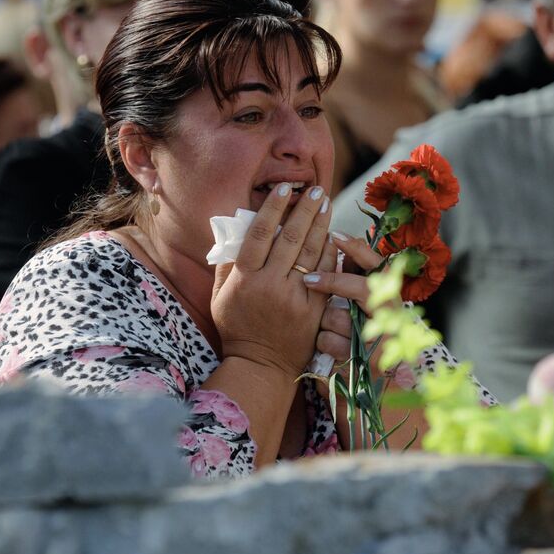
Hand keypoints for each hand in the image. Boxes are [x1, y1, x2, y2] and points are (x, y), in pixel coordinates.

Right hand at [211, 184, 336, 378]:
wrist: (260, 365)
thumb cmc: (237, 327)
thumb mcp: (220, 296)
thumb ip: (226, 264)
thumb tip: (232, 229)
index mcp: (245, 279)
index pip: (259, 235)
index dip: (272, 208)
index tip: (284, 188)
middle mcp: (270, 285)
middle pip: (289, 238)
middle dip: (304, 210)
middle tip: (315, 190)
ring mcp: (294, 298)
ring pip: (310, 253)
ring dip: (320, 225)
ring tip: (327, 204)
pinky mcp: (313, 310)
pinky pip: (325, 275)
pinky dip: (329, 253)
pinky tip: (334, 235)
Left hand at [311, 233, 386, 393]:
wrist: (365, 384)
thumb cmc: (358, 336)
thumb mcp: (358, 303)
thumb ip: (352, 275)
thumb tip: (337, 241)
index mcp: (389, 298)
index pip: (378, 266)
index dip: (358, 249)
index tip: (335, 235)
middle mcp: (390, 317)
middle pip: (363, 289)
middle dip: (334, 283)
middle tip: (309, 279)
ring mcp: (378, 340)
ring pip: (340, 317)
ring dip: (325, 322)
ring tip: (323, 329)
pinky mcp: (362, 363)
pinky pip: (330, 342)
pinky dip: (322, 344)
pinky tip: (325, 349)